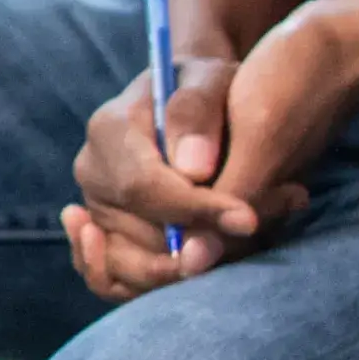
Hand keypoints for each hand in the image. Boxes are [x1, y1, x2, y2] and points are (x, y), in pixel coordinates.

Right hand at [64, 0, 358, 297]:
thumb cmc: (208, 86)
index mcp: (108, 130)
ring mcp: (97, 207)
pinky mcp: (111, 234)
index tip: (248, 218)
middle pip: (140, 233)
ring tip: (246, 237)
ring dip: (193, 264)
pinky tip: (183, 268)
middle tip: (266, 224)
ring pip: (134, 263)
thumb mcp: (210, 77)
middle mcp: (92, 172)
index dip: (196, 210)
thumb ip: (197, 114)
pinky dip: (147, 282)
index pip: (144, 187)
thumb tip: (195, 172)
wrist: (196, 100)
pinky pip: (115, 277)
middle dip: (204, 240)